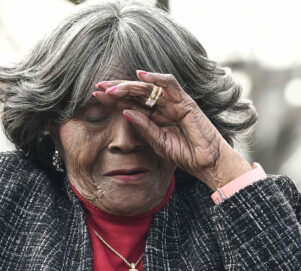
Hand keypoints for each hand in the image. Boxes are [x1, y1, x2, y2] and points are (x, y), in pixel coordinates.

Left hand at [94, 71, 251, 188]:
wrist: (206, 163)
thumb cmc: (184, 154)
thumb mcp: (157, 142)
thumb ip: (143, 127)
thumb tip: (125, 112)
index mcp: (153, 116)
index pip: (130, 102)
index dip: (113, 98)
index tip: (94, 95)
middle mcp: (162, 106)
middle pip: (136, 92)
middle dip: (117, 88)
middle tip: (99, 87)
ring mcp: (173, 102)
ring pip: (149, 86)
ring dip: (130, 84)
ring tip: (113, 87)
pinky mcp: (185, 101)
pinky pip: (170, 84)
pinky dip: (155, 78)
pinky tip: (140, 76)